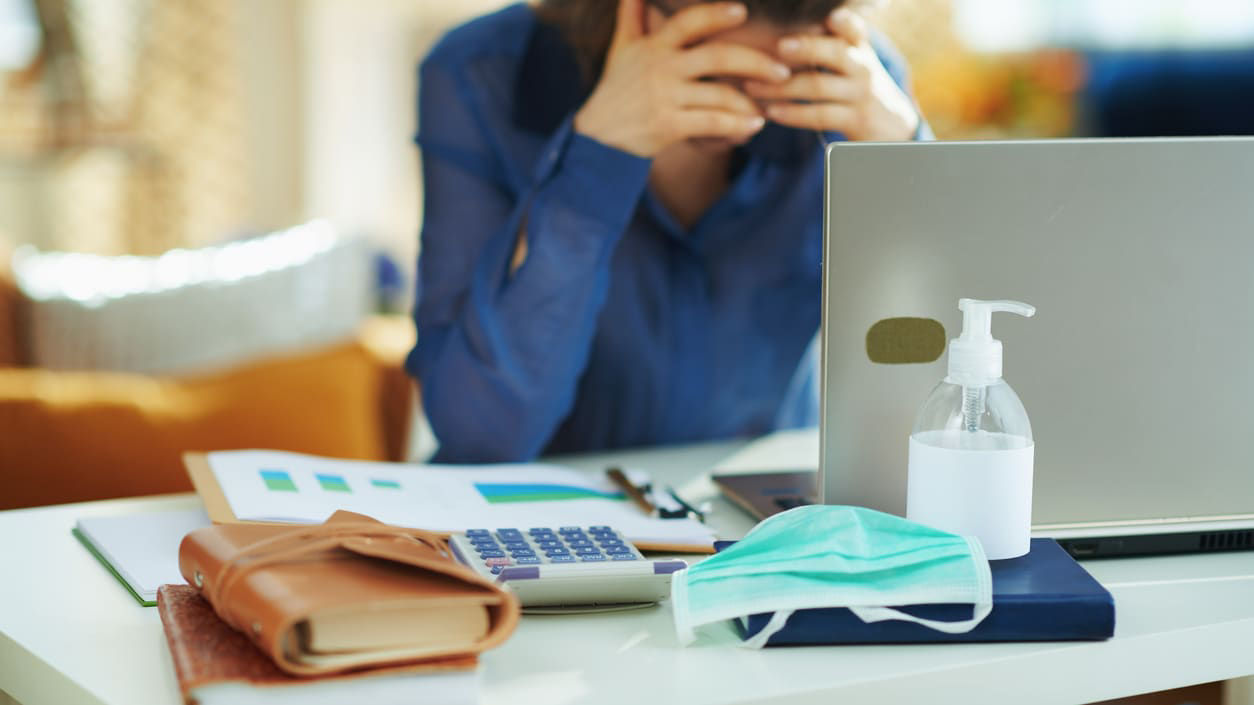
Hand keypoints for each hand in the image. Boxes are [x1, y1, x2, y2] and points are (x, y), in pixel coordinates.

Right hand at [574, 0, 791, 156]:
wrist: (597, 136)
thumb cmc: (616, 89)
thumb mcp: (622, 47)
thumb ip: (632, 15)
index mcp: (654, 46)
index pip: (689, 22)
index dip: (716, 14)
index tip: (742, 11)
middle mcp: (661, 68)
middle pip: (718, 56)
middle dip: (755, 61)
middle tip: (782, 70)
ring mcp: (665, 97)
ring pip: (720, 95)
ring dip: (749, 102)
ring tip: (766, 106)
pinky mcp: (669, 126)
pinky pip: (713, 123)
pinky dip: (737, 125)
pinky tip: (753, 125)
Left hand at [743, 8, 918, 141]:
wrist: (891, 125)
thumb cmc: (856, 86)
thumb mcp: (852, 60)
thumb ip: (826, 44)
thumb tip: (781, 32)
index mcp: (857, 47)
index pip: (853, 28)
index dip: (843, 21)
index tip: (829, 17)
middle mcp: (862, 66)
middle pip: (835, 52)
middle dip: (807, 47)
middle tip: (779, 45)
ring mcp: (860, 94)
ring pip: (818, 86)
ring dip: (781, 87)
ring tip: (752, 86)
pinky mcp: (855, 120)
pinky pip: (819, 115)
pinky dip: (792, 113)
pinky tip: (770, 112)